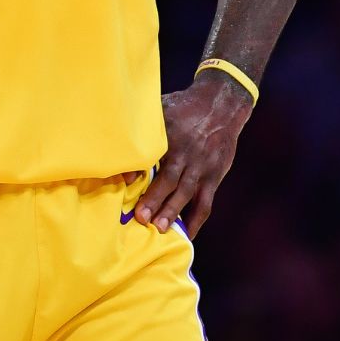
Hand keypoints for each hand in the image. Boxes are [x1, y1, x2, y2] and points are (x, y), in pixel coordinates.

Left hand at [130, 71, 252, 237]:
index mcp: (171, 134)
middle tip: (141, 217)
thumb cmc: (183, 109)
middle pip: (170, 177)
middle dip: (156, 198)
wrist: (221, 106)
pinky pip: (205, 202)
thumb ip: (143, 129)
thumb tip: (118, 149)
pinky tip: (186, 234)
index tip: (125, 181)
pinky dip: (196, 219)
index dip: (139, 168)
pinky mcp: (213, 177)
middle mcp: (187, 152)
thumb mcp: (162, 109)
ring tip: (160, 229)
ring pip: (187, 192)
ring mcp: (202, 166)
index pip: (153, 153)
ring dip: (173, 211)